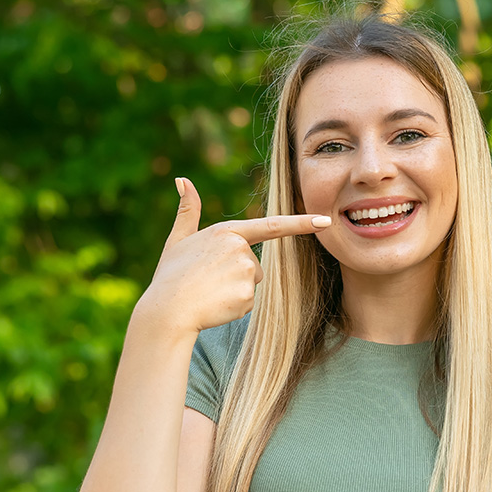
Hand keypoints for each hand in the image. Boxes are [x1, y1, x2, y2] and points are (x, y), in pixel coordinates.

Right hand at [135, 177, 331, 335]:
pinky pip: (248, 303)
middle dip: (236, 275)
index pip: (271, 226)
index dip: (301, 223)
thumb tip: (182, 180)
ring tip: (209, 292)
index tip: (325, 220)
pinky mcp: (247, 295)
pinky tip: (214, 305)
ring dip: (235, 291)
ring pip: (251, 284)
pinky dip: (234, 307)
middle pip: (255, 265)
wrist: (166, 311)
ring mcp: (245, 271)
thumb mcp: (177, 240)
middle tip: (207, 281)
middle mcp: (240, 248)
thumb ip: (187, 210)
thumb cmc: (170, 276)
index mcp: (226, 232)